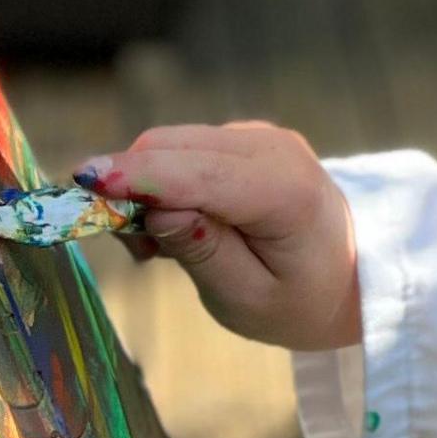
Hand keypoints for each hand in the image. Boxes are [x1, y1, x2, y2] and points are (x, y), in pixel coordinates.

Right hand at [77, 123, 363, 351]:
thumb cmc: (301, 300)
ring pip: (170, 143)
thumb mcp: (250, 300)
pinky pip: (183, 148)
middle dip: (129, 186)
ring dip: (143, 186)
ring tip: (159, 247)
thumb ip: (203, 253)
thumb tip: (157, 208)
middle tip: (135, 250)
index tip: (85, 181)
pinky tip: (177, 225)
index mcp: (285, 192)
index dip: (139, 176)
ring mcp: (259, 136)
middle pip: (171, 147)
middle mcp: (273, 148)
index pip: (199, 174)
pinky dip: (162, 180)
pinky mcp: (243, 139)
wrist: (351, 273)